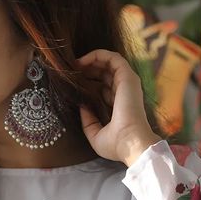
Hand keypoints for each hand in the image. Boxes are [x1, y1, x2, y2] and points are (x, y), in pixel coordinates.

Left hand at [76, 49, 160, 165]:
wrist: (130, 143)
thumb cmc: (116, 144)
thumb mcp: (95, 134)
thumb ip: (88, 120)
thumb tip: (81, 105)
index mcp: (118, 105)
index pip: (103, 87)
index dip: (88, 83)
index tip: (72, 83)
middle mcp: (124, 92)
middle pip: (104, 73)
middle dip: (87, 69)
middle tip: (70, 71)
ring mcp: (127, 83)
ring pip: (108, 62)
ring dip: (90, 60)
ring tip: (73, 64)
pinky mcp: (127, 76)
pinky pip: (112, 57)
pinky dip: (96, 55)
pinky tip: (81, 61)